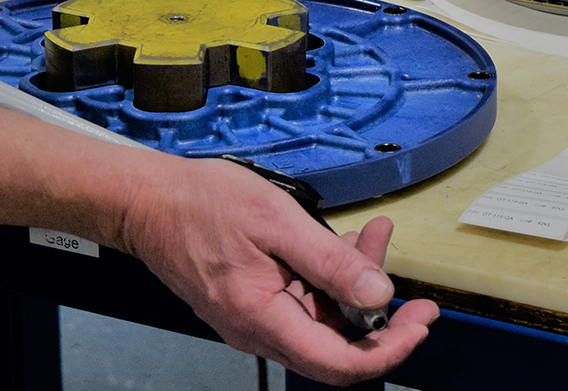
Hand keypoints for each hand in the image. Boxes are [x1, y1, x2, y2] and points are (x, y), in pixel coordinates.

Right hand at [121, 159, 438, 385]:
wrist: (146, 202)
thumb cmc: (200, 204)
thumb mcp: (275, 221)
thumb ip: (329, 260)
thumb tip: (379, 293)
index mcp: (263, 317)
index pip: (340, 364)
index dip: (390, 348)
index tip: (420, 319)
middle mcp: (257, 330)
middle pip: (336, 340)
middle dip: (375, 304)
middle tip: (396, 261)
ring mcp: (252, 318)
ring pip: (320, 318)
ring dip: (351, 282)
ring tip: (369, 235)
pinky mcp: (250, 302)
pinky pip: (300, 301)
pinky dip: (325, 275)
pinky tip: (337, 243)